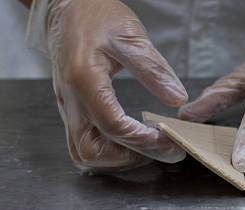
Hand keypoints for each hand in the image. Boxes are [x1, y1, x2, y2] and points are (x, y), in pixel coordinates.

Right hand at [33, 0, 187, 170]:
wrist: (66, 6)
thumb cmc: (96, 15)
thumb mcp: (130, 36)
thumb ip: (154, 69)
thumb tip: (178, 99)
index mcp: (83, 79)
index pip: (112, 125)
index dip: (143, 140)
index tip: (170, 141)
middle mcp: (70, 100)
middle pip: (91, 151)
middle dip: (128, 158)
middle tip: (159, 149)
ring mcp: (67, 108)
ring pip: (83, 153)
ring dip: (116, 159)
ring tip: (146, 146)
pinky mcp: (70, 110)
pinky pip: (82, 144)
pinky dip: (106, 152)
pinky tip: (129, 140)